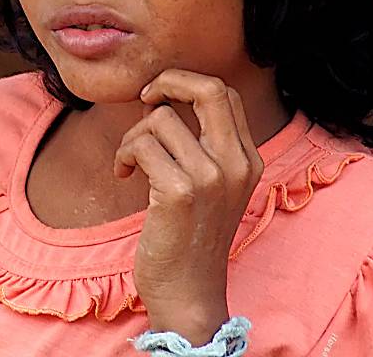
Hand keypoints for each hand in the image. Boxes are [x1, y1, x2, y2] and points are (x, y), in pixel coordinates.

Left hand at [113, 69, 263, 343]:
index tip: (160, 98)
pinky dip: (124, 155)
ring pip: (160, 118)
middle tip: (144, 98)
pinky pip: (141, 145)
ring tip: (131, 162)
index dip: (186, 83)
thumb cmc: (189, 236)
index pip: (224, 93)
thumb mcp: (209, 185)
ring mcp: (211, 177)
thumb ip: (199, 144)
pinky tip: (124, 175)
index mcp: (248, 159)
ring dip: (133, 136)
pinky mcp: (180, 192)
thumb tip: (161, 98)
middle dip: (167, 81)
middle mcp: (236, 164)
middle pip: (208, 88)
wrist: (188, 292)